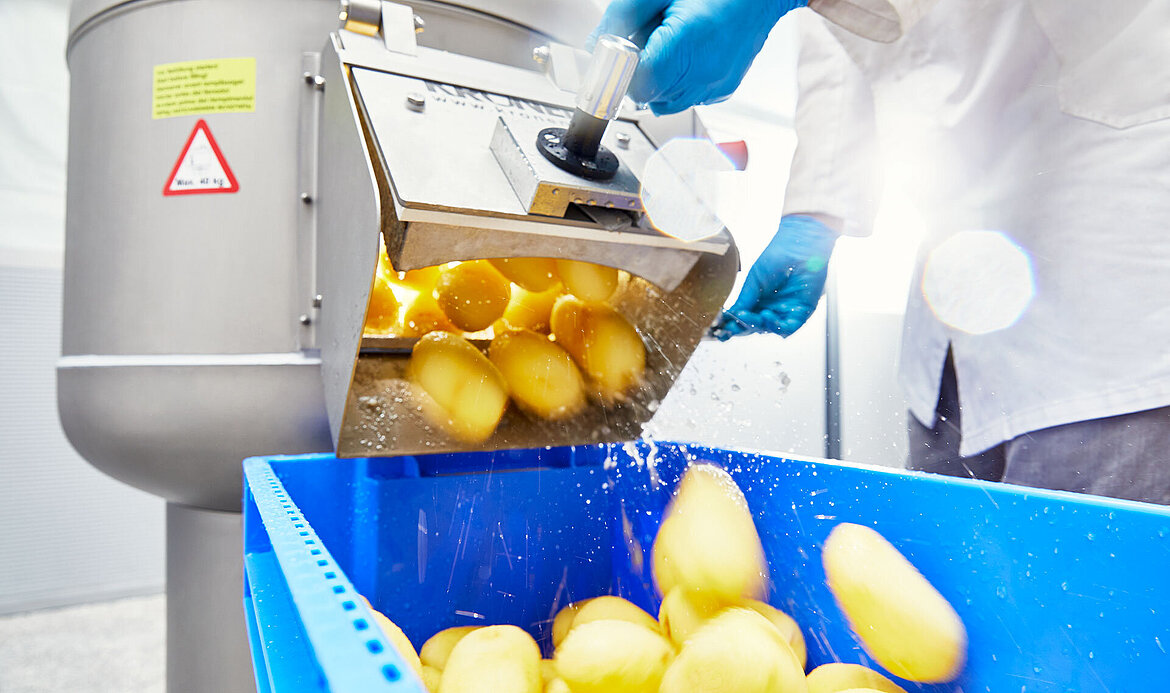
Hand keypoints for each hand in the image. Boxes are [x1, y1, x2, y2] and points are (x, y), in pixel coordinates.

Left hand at [589, 0, 806, 113]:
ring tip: (667, 46)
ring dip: (656, 79)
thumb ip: (623, 18)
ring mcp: (715, 85)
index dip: (619, 74)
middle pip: (647, 96)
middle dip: (636, 73)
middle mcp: (704, 73)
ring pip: (664, 102)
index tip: (611, 64)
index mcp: (688, 45)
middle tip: (644, 42)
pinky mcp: (722, 90)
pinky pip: (686, 97)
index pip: (638, 82)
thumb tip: (598, 44)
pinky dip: (677, 82)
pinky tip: (685, 54)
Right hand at [713, 215, 837, 338]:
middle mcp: (770, 308)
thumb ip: (744, 300)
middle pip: (754, 327)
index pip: (743, 318)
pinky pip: (788, 328)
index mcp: (757, 301)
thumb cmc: (777, 257)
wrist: (798, 246)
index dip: (732, 326)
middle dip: (742, 329)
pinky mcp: (801, 312)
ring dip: (757, 326)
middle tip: (732, 327)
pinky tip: (767, 316)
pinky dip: (776, 326)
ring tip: (750, 316)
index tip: (721, 329)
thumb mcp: (754, 280)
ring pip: (769, 329)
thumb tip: (730, 315)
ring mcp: (785, 311)